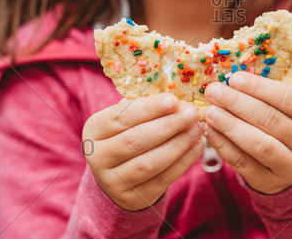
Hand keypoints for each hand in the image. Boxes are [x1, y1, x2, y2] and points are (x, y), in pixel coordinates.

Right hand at [82, 94, 201, 210]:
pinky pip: (162, 179)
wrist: (119, 175)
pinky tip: (197, 147)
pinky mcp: (133, 198)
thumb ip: (145, 105)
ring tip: (197, 130)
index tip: (174, 100)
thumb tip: (176, 92)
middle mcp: (97, 157)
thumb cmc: (128, 134)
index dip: (149, 108)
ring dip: (178, 144)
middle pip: (136, 140)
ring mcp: (113, 181)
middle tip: (191, 113)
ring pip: (150, 162)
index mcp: (94, 130)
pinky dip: (183, 162)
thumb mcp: (129, 118)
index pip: (122, 117)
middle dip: (168, 125)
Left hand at [201, 71, 291, 194]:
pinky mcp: (269, 182)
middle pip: (270, 119)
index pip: (288, 98)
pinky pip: (243, 163)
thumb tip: (229, 76)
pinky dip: (223, 145)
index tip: (233, 78)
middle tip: (214, 91)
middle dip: (237, 103)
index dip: (259, 87)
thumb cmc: (287, 127)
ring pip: (258, 144)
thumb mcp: (290, 110)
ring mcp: (291, 166)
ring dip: (230, 125)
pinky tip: (210, 130)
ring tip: (210, 112)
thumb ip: (267, 94)